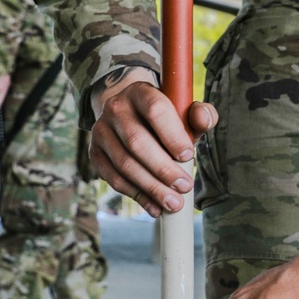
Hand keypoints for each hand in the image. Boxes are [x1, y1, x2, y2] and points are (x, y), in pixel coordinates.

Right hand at [89, 67, 215, 217]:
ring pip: (125, 164)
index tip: (188, 156)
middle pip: (137, 142)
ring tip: (173, 203)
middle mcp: (116, 108)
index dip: (172, 135)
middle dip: (163, 168)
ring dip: (151, 188)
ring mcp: (101, 131)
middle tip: (184, 186)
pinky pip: (114, 179)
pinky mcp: (95, 153)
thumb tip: (203, 119)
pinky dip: (137, 195)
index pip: (155, 110)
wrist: (130, 115)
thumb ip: (200, 114)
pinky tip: (155, 207)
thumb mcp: (184, 111)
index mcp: (140, 92)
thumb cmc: (164, 117)